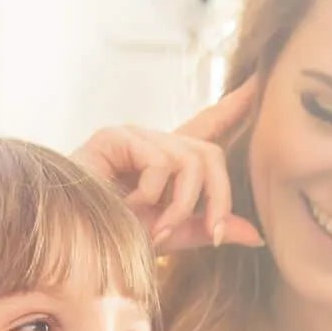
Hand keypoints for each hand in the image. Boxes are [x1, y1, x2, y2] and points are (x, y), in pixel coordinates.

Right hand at [73, 79, 266, 251]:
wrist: (73, 247)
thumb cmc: (111, 240)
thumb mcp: (172, 236)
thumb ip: (209, 228)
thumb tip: (257, 236)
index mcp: (167, 162)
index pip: (207, 127)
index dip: (234, 106)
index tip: (258, 83)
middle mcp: (154, 144)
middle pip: (211, 154)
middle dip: (219, 198)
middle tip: (211, 234)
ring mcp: (134, 136)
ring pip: (190, 162)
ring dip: (182, 206)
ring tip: (156, 229)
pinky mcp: (116, 136)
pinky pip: (161, 162)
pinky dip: (151, 194)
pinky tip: (126, 205)